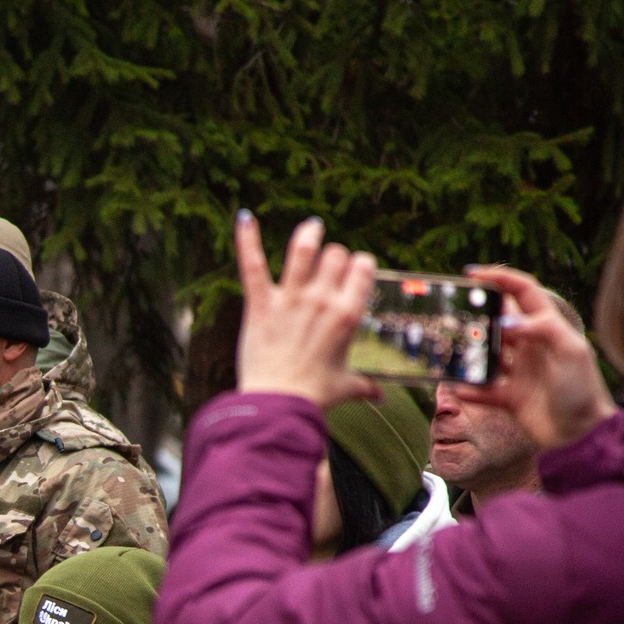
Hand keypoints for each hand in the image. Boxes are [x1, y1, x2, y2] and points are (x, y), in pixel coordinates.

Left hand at [232, 212, 382, 407]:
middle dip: (334, 256)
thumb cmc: (314, 396)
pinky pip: (252, 265)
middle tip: (328, 265)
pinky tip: (244, 218)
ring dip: (308, 234)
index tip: (355, 271)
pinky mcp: (260, 304)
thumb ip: (364, 385)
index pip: (362, 269)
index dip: (359, 265)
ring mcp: (290, 300)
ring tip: (311, 227)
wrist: (278, 405)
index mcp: (348, 315)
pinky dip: (246, 240)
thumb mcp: (345, 387)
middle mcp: (322, 300)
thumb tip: (379, 396)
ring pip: (303, 249)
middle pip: (335, 255)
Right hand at [452, 264, 616, 449]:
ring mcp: (519, 373)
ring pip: (487, 357)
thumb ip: (541, 328)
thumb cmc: (582, 388)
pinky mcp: (511, 399)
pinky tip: (457, 387)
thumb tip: (506, 319)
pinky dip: (469, 390)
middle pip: (498, 323)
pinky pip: (483, 391)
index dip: (499, 278)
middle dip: (477, 318)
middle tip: (454, 316)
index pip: (523, 292)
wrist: (584, 434)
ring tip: (450, 350)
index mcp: (546, 329)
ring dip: (469, 354)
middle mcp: (531, 347)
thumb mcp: (570, 351)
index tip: (472, 275)